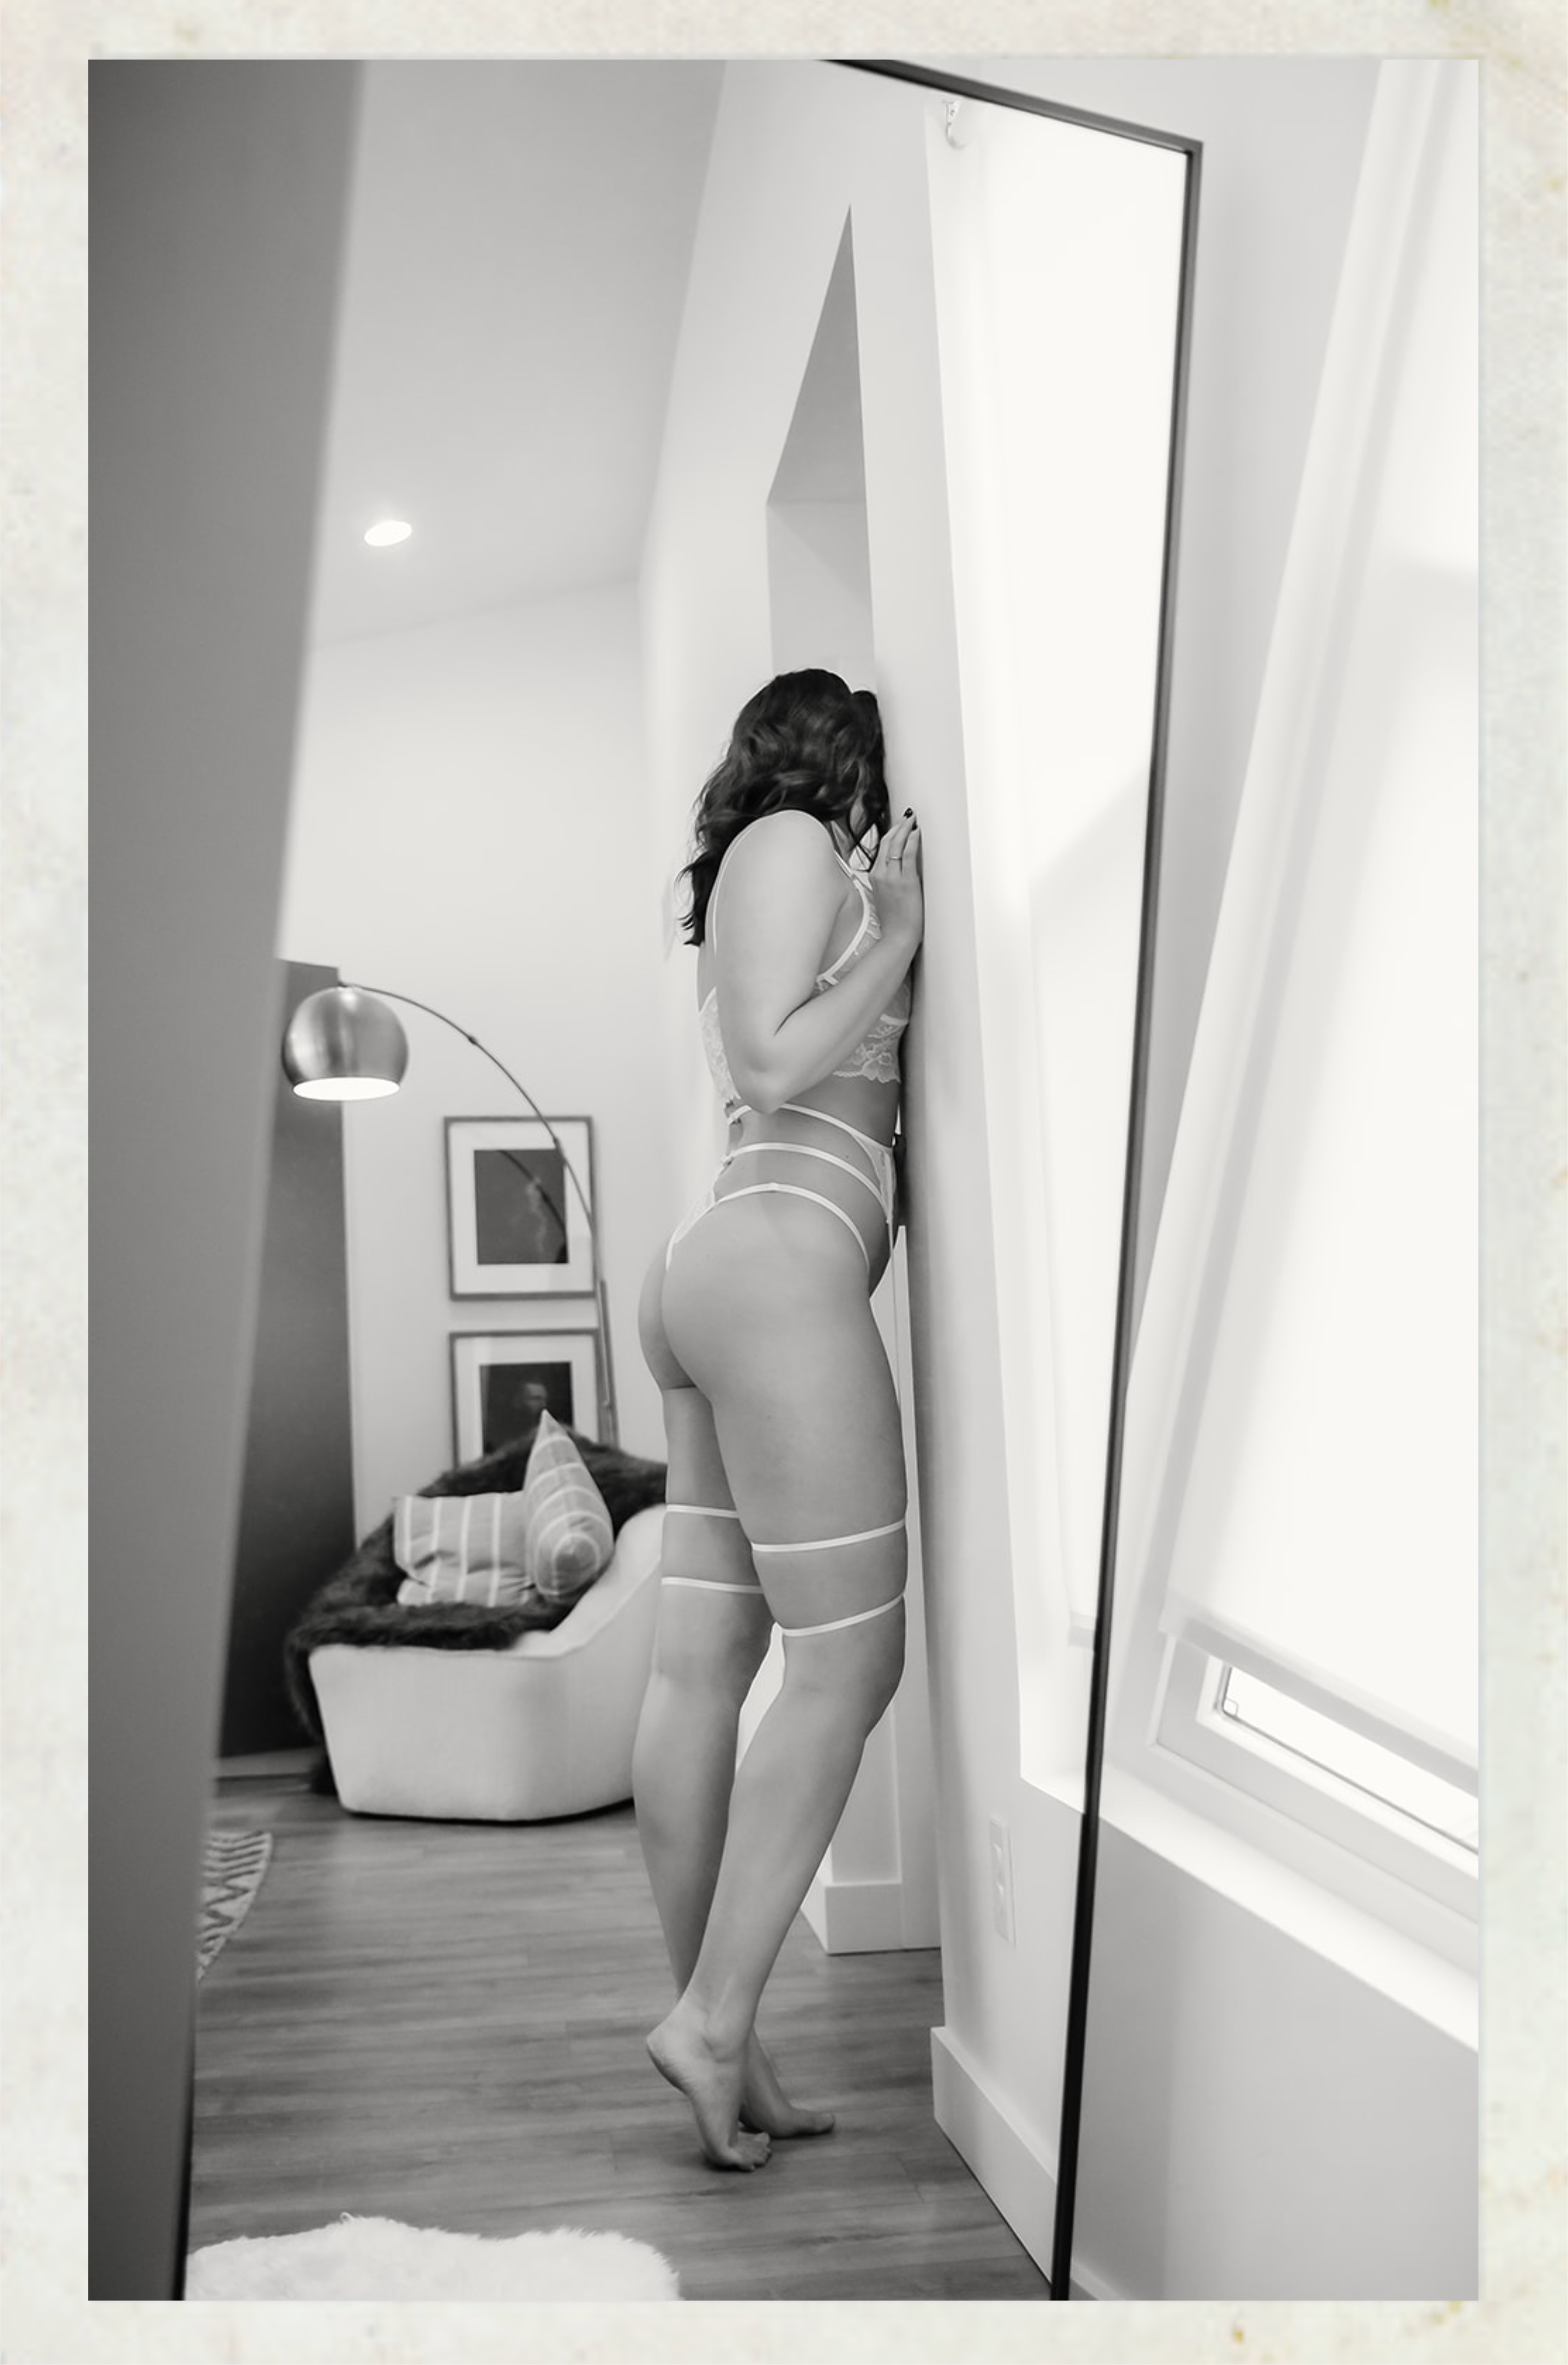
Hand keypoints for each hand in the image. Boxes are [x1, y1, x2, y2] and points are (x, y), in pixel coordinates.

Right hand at [870, 809, 922, 951]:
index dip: (890, 834)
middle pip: (886, 843)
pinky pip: (907, 854)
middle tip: (907, 817)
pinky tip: (916, 833)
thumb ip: (887, 880)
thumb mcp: (885, 895)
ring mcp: (892, 877)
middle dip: (897, 827)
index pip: (880, 848)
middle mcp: (880, 874)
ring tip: (912, 820)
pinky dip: (912, 841)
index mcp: (874, 877)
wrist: (899, 935)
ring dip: (904, 829)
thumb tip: (897, 869)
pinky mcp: (905, 881)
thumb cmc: (895, 920)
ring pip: (895, 845)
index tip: (898, 826)